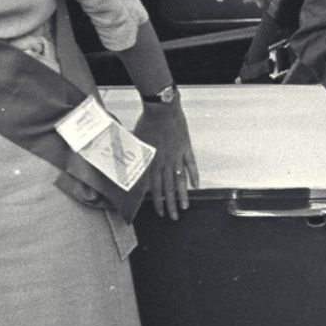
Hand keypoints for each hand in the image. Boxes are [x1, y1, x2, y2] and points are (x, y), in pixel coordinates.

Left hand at [136, 101, 197, 220]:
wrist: (161, 109)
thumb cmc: (146, 123)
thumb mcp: (135, 142)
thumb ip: (136, 159)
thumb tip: (129, 171)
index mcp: (151, 162)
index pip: (154, 187)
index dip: (157, 201)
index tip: (160, 212)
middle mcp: (164, 162)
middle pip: (168, 187)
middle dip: (171, 204)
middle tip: (174, 216)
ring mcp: (177, 156)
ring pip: (180, 179)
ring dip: (182, 195)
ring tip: (185, 206)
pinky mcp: (186, 148)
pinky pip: (191, 164)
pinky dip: (193, 175)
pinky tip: (195, 186)